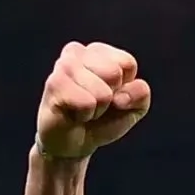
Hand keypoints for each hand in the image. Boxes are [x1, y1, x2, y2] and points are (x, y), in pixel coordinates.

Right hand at [36, 42, 150, 158]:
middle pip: (114, 73)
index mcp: (98, 52)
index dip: (125, 87)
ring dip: (98, 108)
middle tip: (95, 103)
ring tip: (84, 109)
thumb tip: (121, 95)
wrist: (76, 142)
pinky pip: (86, 103)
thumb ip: (141, 94)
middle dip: (111, 97)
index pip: (127, 63)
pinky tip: (73, 113)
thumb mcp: (134, 107)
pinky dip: (85, 115)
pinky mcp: (53, 84)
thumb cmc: (104, 119)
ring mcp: (63, 66)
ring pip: (102, 92)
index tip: (112, 95)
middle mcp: (77, 52)